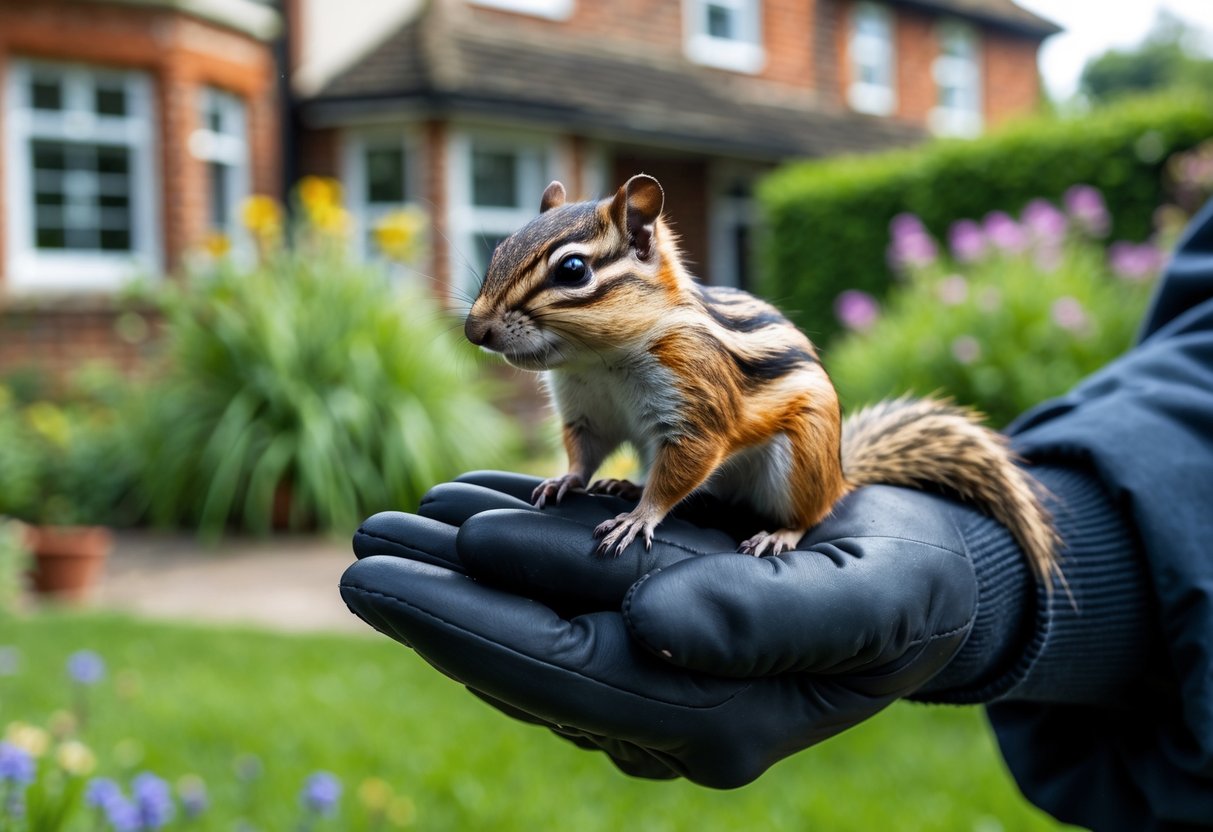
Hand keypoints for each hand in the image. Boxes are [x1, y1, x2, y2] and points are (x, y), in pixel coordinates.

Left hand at [340, 471, 978, 786]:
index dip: (458, 625)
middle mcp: (669, 713)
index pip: (555, 672)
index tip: (373, 576)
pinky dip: (516, 552)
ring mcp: (658, 681)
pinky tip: (472, 510)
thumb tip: (649, 630)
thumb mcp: (866, 600)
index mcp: (712, 719)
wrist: (927, 577)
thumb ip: (768, 624)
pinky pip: (566, 599)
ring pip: (536, 624)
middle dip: (437, 598)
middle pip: (526, 652)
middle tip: (360, 540)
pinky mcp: (654, 642)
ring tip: (396, 518)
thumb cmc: (906, 585)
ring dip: (463, 571)